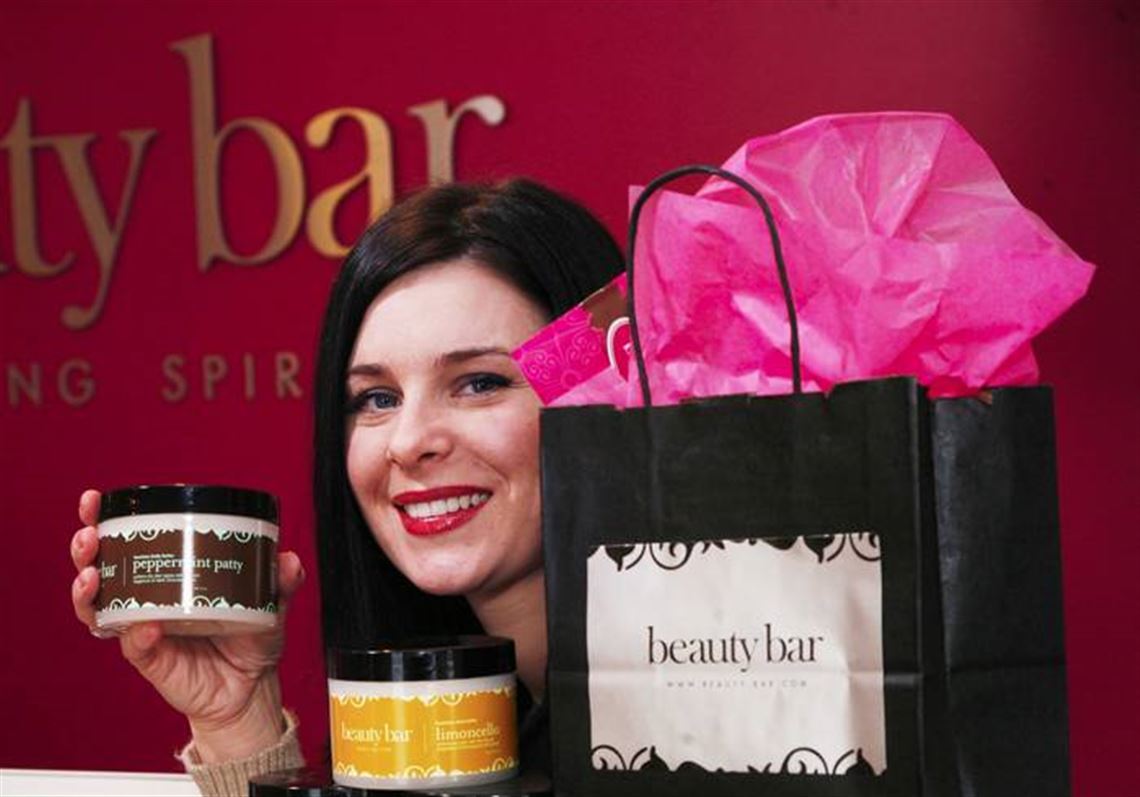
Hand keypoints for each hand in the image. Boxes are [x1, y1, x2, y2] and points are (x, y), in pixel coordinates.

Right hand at [70, 489, 305, 761]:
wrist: (252, 684)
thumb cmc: (251, 636)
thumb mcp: (271, 601)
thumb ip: (282, 580)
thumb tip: (288, 560)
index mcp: (170, 572)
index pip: (128, 538)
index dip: (104, 519)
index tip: (94, 500)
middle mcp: (148, 597)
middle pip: (100, 567)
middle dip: (86, 547)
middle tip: (90, 534)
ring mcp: (143, 628)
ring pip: (99, 607)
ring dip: (87, 590)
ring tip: (92, 576)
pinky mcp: (151, 659)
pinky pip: (134, 645)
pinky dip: (136, 635)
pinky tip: (146, 626)